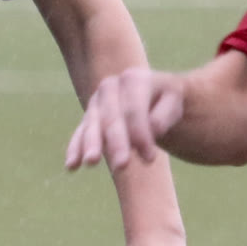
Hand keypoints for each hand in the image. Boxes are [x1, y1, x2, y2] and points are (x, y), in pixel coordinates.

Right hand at [65, 66, 185, 172]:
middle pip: (112, 117)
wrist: (154, 94)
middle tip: (122, 165)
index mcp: (133, 79)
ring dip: (92, 144)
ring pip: (93, 125)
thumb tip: (153, 129)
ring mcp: (97, 102)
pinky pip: (79, 133)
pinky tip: (72, 166)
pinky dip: (75, 148)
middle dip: (117, 142)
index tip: (151, 159)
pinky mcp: (89, 118)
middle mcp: (110, 87)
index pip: (135, 110)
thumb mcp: (174, 101)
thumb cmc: (167, 100)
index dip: (141, 134)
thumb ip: (165, 114)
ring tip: (92, 162)